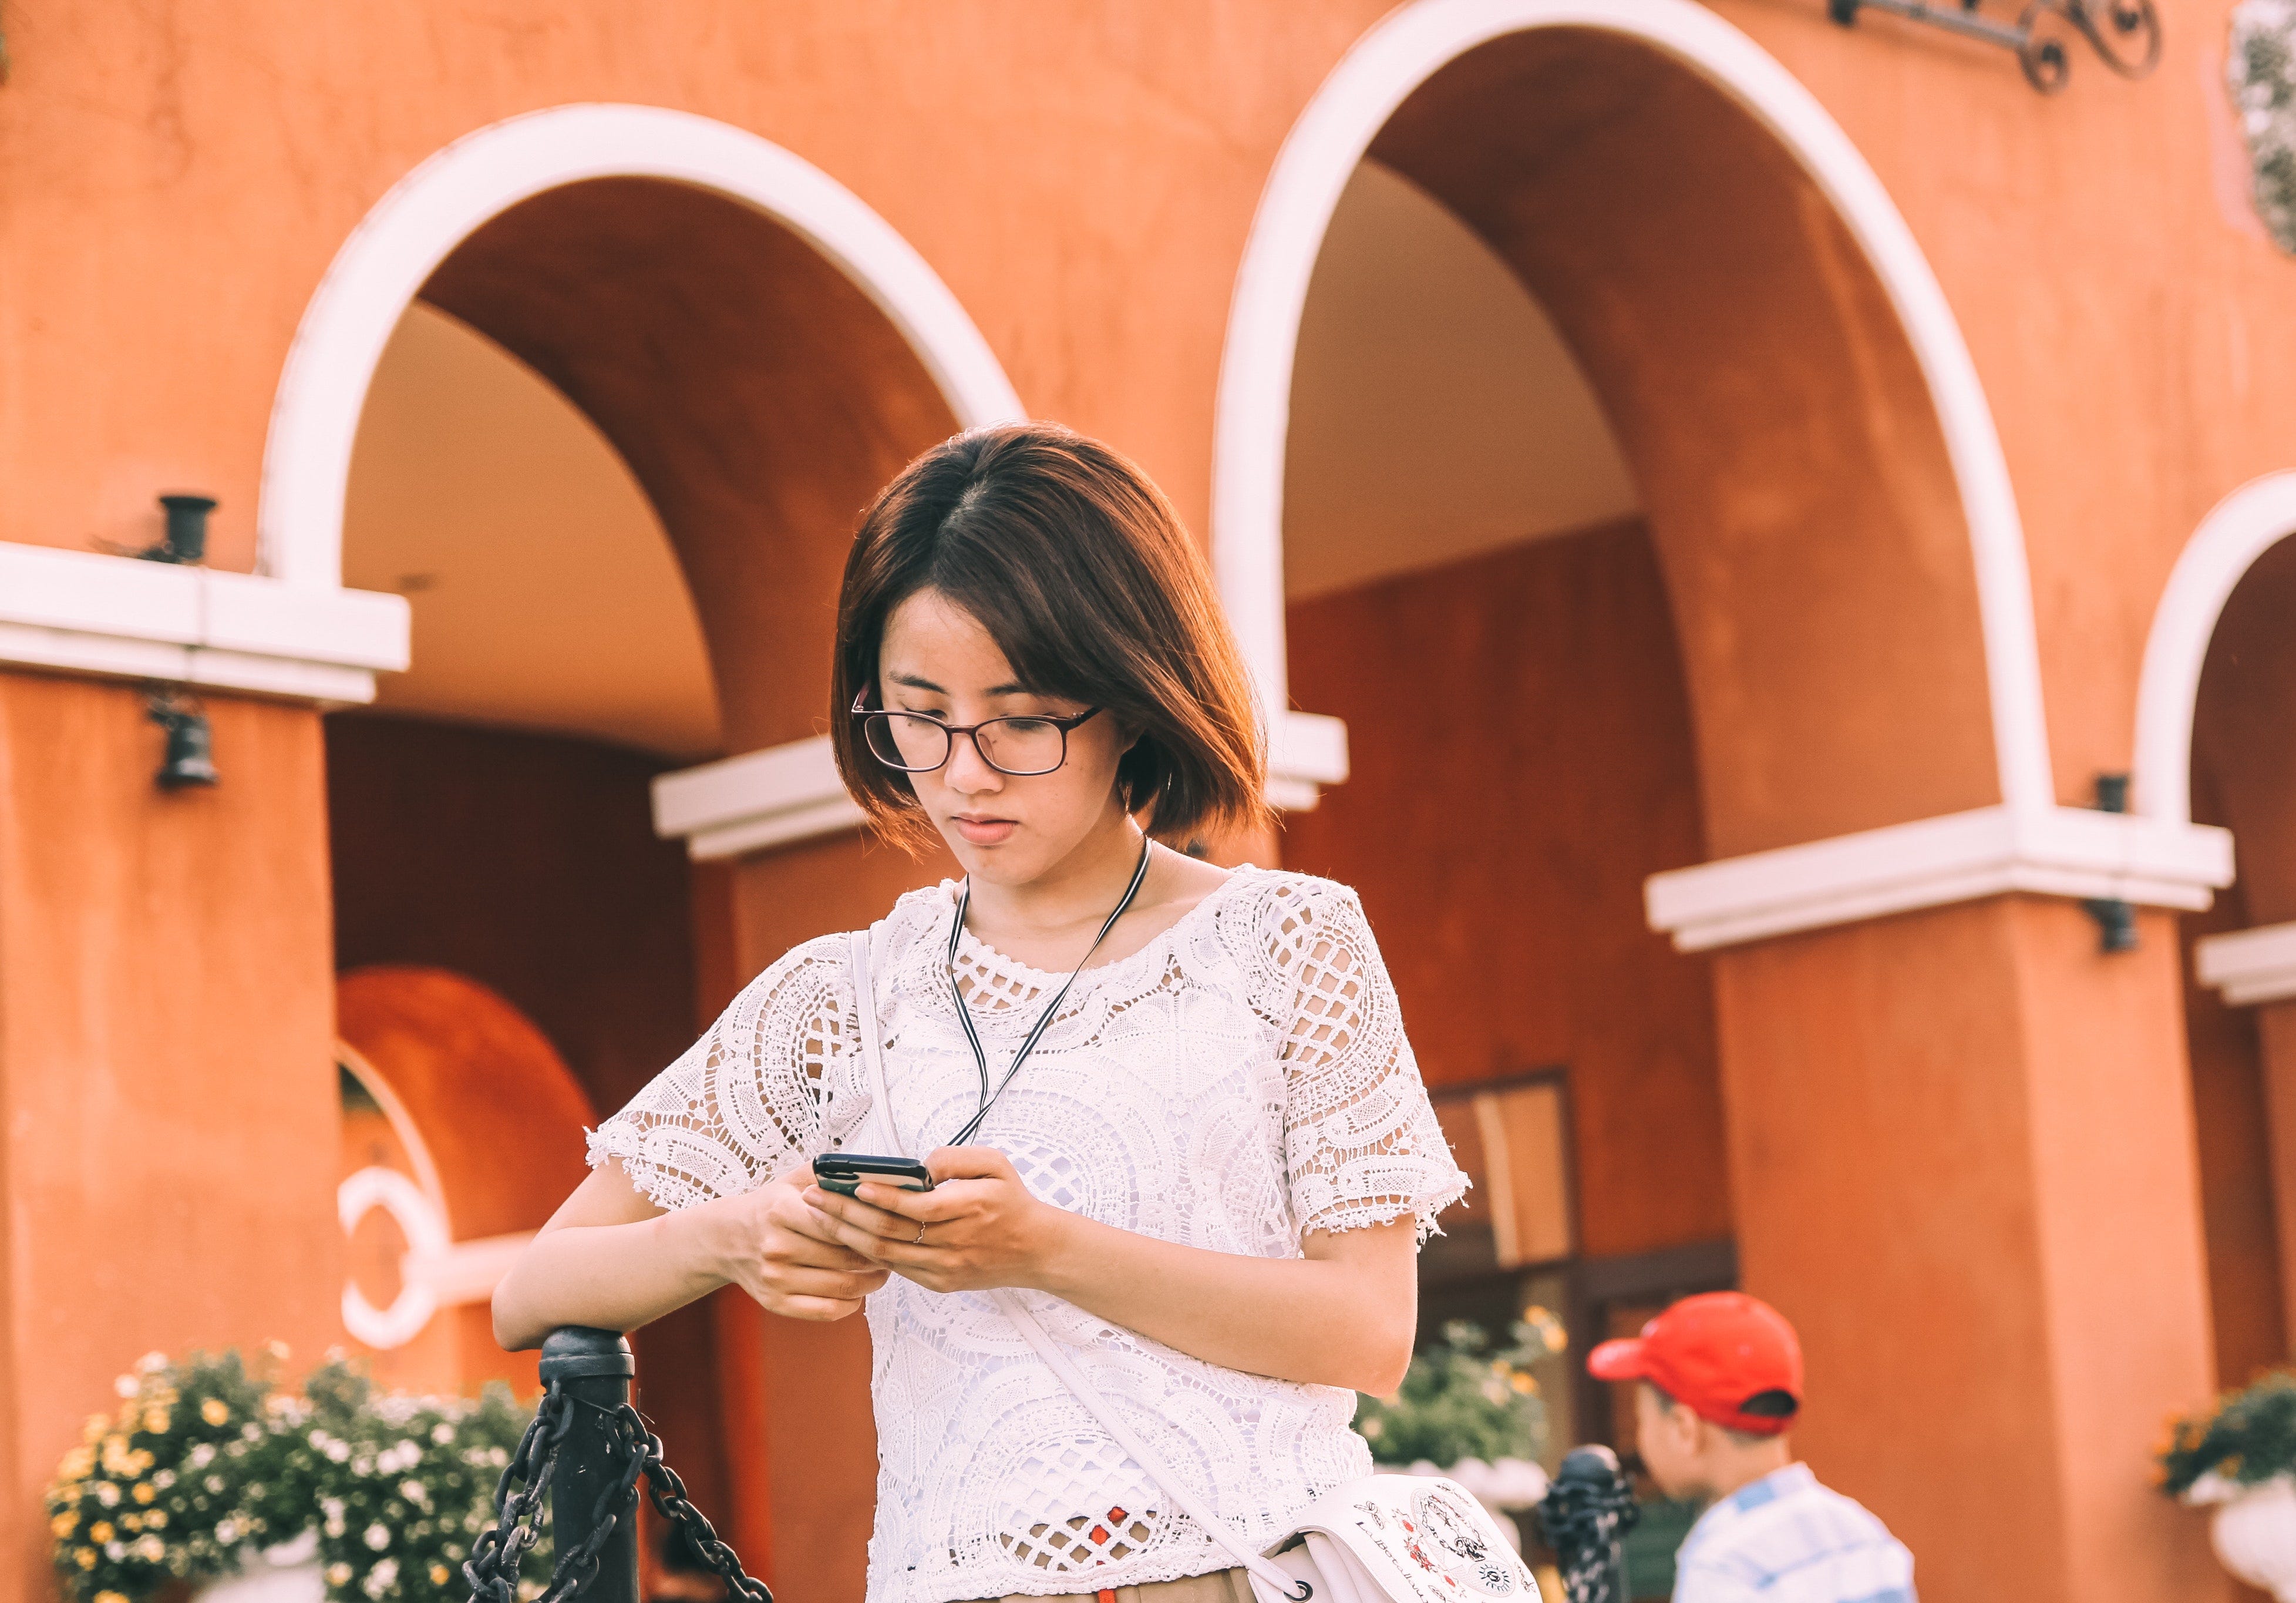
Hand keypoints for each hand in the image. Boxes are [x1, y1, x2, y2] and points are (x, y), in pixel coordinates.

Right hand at [695, 1178, 889, 1320]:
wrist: (726, 1239)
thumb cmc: (771, 1206)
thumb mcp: (793, 1180)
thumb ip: (829, 1174)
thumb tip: (872, 1173)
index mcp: (781, 1210)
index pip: (839, 1223)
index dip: (870, 1227)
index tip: (890, 1227)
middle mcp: (775, 1246)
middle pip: (845, 1257)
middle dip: (877, 1256)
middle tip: (894, 1250)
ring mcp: (774, 1278)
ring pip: (841, 1286)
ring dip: (871, 1281)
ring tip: (883, 1270)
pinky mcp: (775, 1303)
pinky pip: (826, 1311)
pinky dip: (851, 1304)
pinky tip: (859, 1292)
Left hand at [801, 1147, 1073, 1293]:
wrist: (1036, 1250)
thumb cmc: (1013, 1202)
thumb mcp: (995, 1164)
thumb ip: (956, 1157)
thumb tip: (920, 1166)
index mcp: (969, 1207)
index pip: (913, 1206)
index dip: (879, 1197)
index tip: (850, 1183)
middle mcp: (954, 1242)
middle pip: (888, 1232)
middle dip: (845, 1213)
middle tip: (814, 1197)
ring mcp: (944, 1267)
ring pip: (884, 1254)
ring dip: (847, 1235)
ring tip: (819, 1216)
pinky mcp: (938, 1282)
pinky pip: (894, 1268)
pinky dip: (866, 1252)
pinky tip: (846, 1236)